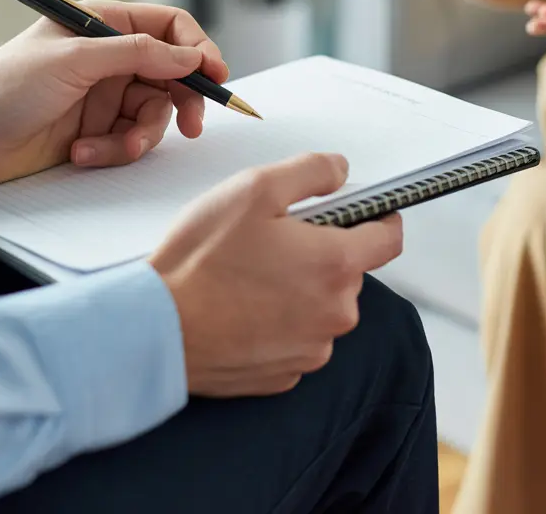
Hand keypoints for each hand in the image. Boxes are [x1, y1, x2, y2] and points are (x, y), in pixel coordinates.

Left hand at [0, 1, 227, 191]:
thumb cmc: (5, 85)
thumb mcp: (76, 59)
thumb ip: (138, 53)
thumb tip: (190, 54)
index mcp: (102, 23)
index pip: (169, 27)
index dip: (197, 48)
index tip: (215, 75)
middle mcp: (108, 56)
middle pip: (172, 74)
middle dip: (182, 101)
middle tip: (192, 126)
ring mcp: (104, 95)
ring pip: (154, 114)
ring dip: (136, 136)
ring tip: (103, 147)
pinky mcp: (96, 130)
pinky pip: (129, 141)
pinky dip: (112, 151)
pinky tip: (81, 152)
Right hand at [151, 153, 403, 396]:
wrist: (156, 331)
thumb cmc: (200, 263)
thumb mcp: (254, 189)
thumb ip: (311, 172)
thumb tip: (340, 171)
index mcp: (336, 265)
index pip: (389, 238)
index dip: (380, 217)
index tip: (367, 211)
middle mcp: (335, 313)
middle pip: (348, 273)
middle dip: (320, 253)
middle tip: (272, 241)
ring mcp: (312, 349)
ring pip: (320, 307)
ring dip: (298, 290)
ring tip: (249, 277)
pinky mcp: (286, 374)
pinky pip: (296, 339)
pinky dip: (278, 323)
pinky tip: (242, 310)